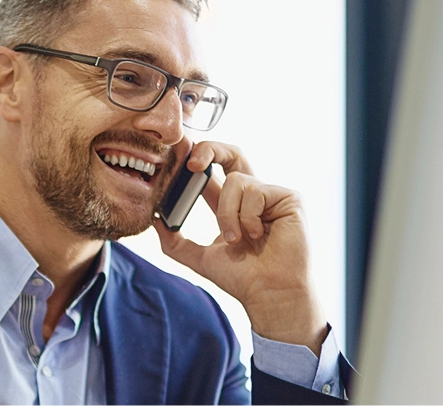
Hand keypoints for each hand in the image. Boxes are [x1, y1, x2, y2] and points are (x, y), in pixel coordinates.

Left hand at [153, 141, 326, 354]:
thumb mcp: (199, 257)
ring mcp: (271, 194)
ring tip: (237, 240)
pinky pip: (254, 191)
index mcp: (231, 204)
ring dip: (228, 214)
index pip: (211, 172)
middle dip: (209, 149)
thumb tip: (153, 219)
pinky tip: (258, 235)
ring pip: (235, 181)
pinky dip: (247, 217)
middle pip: (230, 154)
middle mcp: (252, 195)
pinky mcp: (288, 197)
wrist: (269, 293)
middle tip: (191, 163)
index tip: (174, 153)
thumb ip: (174, 240)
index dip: (193, 159)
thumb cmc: (243, 278)